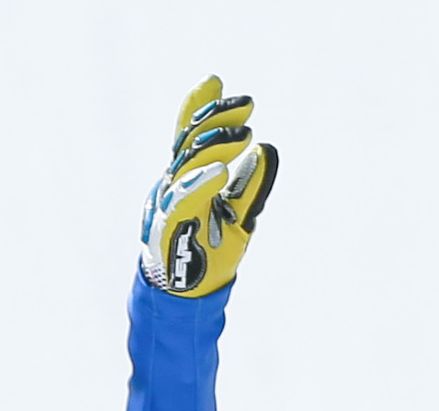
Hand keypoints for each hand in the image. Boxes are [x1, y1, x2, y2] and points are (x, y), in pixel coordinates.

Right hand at [140, 75, 279, 295]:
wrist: (187, 300)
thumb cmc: (208, 258)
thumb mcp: (237, 218)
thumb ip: (251, 187)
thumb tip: (269, 150)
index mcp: (186, 179)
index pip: (190, 134)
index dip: (202, 106)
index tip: (218, 81)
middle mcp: (174, 185)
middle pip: (190, 141)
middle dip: (217, 118)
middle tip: (247, 103)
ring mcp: (169, 204)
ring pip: (188, 164)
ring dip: (217, 146)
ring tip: (245, 134)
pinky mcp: (170, 228)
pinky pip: (184, 200)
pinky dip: (202, 183)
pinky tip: (222, 171)